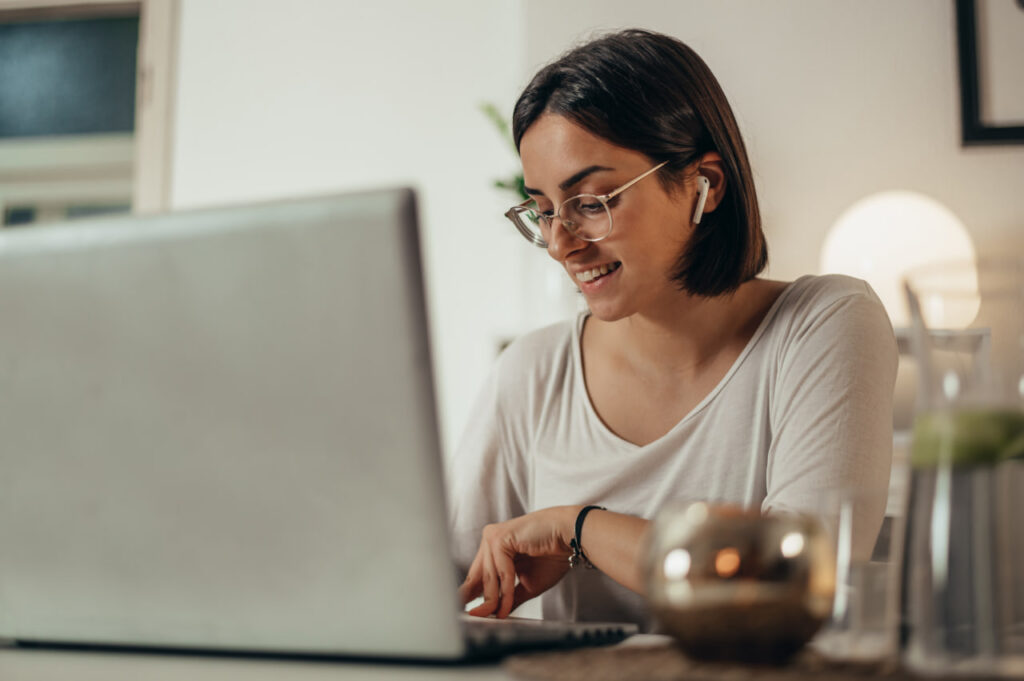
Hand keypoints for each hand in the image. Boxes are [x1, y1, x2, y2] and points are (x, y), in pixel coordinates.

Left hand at [458, 506, 579, 618]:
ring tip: (499, 615)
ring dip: (494, 599)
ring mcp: (494, 537)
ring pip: (489, 576)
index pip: (478, 575)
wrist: (571, 536)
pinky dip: (504, 589)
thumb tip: (495, 613)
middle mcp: (491, 540)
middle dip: (478, 599)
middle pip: (478, 576)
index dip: (471, 594)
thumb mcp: (527, 584)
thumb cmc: (554, 554)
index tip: (468, 612)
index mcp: (496, 548)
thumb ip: (509, 596)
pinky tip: (506, 604)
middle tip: (475, 618)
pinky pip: (500, 570)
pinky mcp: (500, 537)